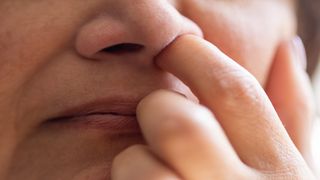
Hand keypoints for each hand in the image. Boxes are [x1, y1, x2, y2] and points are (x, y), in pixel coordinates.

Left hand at [111, 35, 314, 178]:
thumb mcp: (292, 171)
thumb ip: (293, 114)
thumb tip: (288, 47)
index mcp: (282, 176)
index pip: (233, 92)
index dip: (196, 57)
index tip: (173, 48)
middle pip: (177, 123)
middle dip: (157, 111)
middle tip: (160, 122)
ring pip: (135, 165)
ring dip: (134, 162)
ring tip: (152, 173)